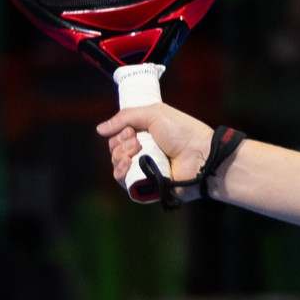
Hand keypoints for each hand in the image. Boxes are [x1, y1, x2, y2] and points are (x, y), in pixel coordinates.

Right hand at [95, 100, 212, 191]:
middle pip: (115, 151)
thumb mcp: (154, 113)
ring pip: (117, 166)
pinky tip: (127, 164)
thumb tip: (99, 129)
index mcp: (146, 136)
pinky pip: (124, 182)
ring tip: (137, 149)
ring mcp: (145, 170)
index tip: (131, 129)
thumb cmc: (182, 131)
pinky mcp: (147, 186)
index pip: (119, 137)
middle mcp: (144, 153)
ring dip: (120, 156)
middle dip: (120, 144)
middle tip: (136, 139)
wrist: (199, 154)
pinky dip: (121, 172)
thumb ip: (125, 117)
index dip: (119, 133)